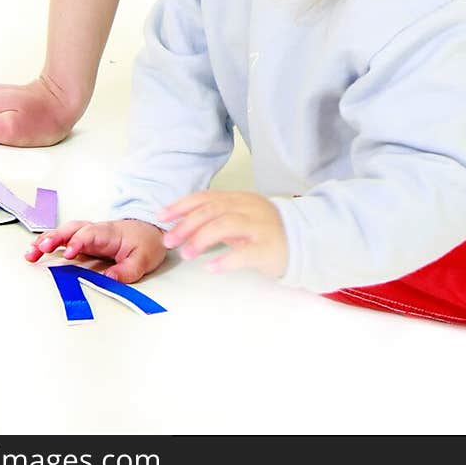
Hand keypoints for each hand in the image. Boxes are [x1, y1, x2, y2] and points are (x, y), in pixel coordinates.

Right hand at [25, 218, 165, 282]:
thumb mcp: (144, 258)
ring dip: (46, 240)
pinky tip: (35, 252)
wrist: (149, 231)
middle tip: (40, 249)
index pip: (90, 234)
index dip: (79, 242)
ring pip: (64, 233)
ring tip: (30, 254)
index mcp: (109, 233)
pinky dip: (48, 243)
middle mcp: (95, 231)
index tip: (69, 253)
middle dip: (55, 238)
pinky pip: (63, 239)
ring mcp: (87, 235)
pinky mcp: (83, 242)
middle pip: (71, 230)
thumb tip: (110, 278)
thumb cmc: (145, 242)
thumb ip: (128, 270)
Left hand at [158, 190, 287, 277]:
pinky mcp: (269, 247)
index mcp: (238, 199)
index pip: (205, 197)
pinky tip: (210, 267)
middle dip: (186, 224)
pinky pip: (245, 252)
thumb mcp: (240, 217)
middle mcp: (248, 208)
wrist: (304, 240)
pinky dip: (225, 259)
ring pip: (226, 225)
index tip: (161, 217)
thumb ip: (216, 217)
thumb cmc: (265, 231)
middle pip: (211, 210)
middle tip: (169, 241)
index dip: (181, 205)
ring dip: (201, 239)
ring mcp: (259, 226)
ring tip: (186, 254)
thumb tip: (181, 224)